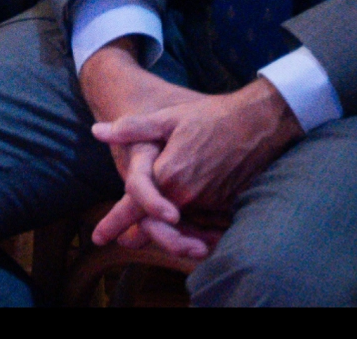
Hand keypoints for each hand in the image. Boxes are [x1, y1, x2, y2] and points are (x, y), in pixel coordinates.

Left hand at [78, 41, 214, 259]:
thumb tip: (97, 131)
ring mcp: (210, 205)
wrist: (258, 123)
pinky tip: (184, 232)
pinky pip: (202, 226)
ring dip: (166, 236)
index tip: (97, 238)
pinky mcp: (226, 207)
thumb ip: (131, 128)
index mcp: (170, 176)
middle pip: (158, 225)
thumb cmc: (210, 117)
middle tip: (126, 240)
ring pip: (181, 228)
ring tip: (147, 237)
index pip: (135, 207)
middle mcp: (189, 197)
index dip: (115, 223)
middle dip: (141, 233)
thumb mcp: (167, 118)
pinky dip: (189, 230)